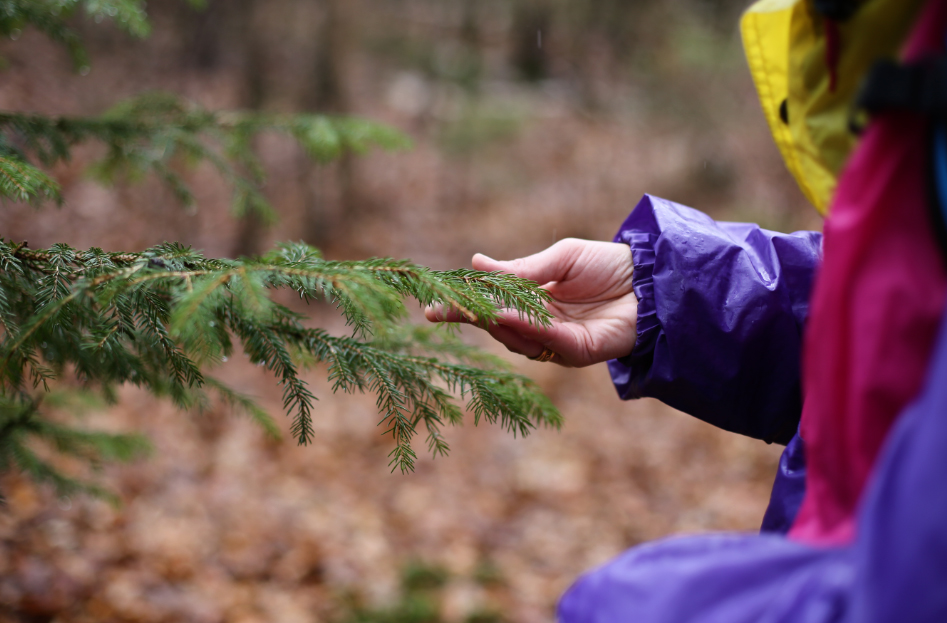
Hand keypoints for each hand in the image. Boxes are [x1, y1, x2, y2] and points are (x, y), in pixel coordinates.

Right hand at [425, 238, 636, 366]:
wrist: (652, 278)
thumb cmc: (609, 264)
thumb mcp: (559, 258)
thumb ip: (520, 269)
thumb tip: (477, 262)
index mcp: (535, 300)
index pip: (492, 304)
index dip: (463, 305)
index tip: (432, 305)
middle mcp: (542, 324)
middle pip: (497, 326)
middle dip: (470, 318)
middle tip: (443, 310)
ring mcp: (557, 341)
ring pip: (515, 338)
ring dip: (496, 323)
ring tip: (479, 308)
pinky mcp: (577, 352)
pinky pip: (544, 342)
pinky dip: (524, 329)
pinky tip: (505, 315)